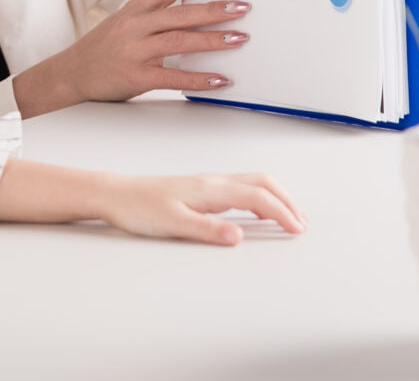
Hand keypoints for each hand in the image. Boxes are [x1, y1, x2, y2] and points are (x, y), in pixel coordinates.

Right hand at [65, 0, 249, 101]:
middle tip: (242, 7)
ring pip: (179, 42)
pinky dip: (199, 79)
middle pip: (180, 13)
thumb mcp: (123, 22)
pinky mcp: (136, 77)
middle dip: (214, 9)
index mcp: (134, 10)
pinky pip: (173, 77)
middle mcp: (134, 26)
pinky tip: (220, 79)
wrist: (69, 74)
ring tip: (239, 38)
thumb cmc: (101, 49)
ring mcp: (134, 51)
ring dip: (213, 40)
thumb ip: (154, 16)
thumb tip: (194, 10)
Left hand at [96, 172, 306, 245]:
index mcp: (210, 189)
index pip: (257, 198)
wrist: (117, 194)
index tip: (297, 230)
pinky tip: (257, 211)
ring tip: (289, 216)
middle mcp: (212, 182)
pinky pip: (241, 186)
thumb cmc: (140, 208)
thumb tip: (239, 236)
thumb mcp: (173, 224)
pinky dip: (260, 196)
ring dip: (276, 196)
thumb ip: (208, 230)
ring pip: (253, 182)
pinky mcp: (201, 188)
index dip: (282, 213)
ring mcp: (207, 183)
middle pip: (262, 183)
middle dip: (287, 201)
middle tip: (302, 223)